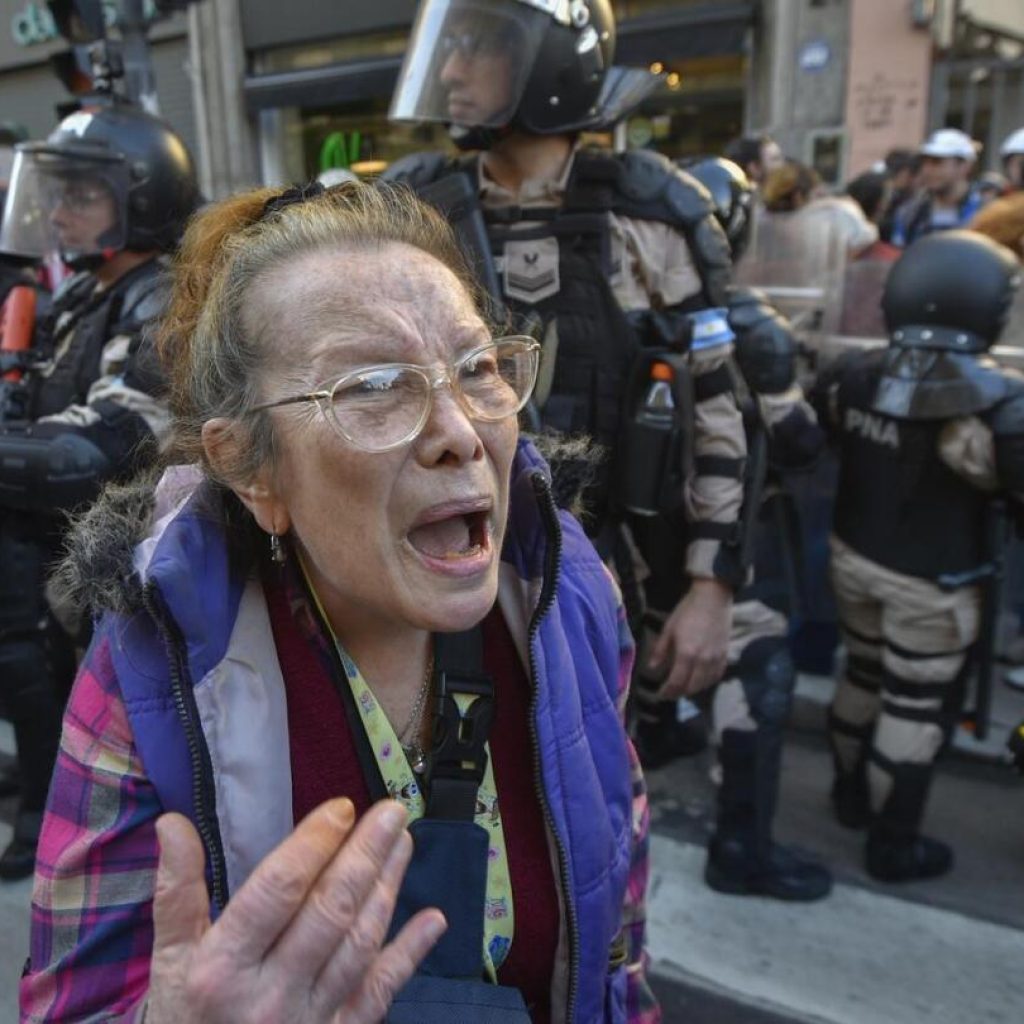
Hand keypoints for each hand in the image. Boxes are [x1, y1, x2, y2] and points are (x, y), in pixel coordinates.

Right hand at [145, 799, 444, 1023]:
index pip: (277, 893)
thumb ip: (176, 891)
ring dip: (386, 889)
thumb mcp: (169, 960)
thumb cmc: (184, 1019)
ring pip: (358, 946)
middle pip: (328, 913)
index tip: (341, 808)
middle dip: (365, 856)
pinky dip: (409, 955)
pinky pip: (379, 993)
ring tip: (403, 842)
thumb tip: (174, 823)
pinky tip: (433, 920)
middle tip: (392, 810)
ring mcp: (309, 1022)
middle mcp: (268, 996)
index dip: (313, 845)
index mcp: (221, 968)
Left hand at [649, 579, 731, 698]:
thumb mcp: (669, 628)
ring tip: (683, 689)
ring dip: (693, 689)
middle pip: (691, 687)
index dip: (667, 691)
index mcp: (687, 654)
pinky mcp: (725, 654)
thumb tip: (651, 667)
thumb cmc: (688, 610)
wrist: (713, 598)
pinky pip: (717, 676)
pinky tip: (700, 681)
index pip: (676, 682)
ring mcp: (716, 659)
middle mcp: (703, 661)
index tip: (659, 694)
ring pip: (705, 684)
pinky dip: (707, 682)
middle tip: (670, 694)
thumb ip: (660, 650)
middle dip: (679, 693)